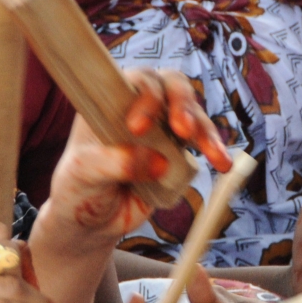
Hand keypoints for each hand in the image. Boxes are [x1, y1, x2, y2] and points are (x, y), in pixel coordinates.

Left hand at [40, 69, 230, 243]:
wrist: (93, 221)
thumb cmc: (80, 188)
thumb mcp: (85, 174)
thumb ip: (116, 163)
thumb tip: (159, 162)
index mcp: (109, 101)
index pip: (135, 81)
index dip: (145, 96)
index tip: (138, 128)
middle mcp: (138, 106)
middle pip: (170, 86)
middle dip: (182, 104)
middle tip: (183, 131)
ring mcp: (160, 128)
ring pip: (192, 114)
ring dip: (205, 132)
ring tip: (214, 156)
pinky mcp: (177, 151)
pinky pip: (201, 143)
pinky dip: (214, 150)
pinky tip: (222, 163)